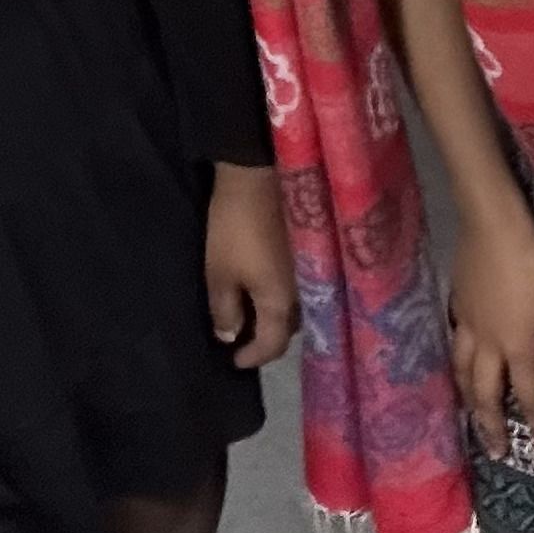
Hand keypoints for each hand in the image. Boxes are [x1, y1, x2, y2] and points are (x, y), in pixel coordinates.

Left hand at [205, 161, 296, 370]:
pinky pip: (303, 284)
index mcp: (282, 304)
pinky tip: (271, 284)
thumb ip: (225, 310)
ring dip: (280, 313)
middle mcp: (306, 293)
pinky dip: (286, 292)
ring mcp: (314, 270)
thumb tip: (231, 337)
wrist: (261, 171)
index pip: (272, 345)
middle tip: (246, 334)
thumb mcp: (219, 272)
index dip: (252, 357)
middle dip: (269, 336)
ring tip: (258, 309)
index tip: (234, 361)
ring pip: (300, 305)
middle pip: (290, 327)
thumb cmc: (237, 227)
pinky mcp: (314, 248)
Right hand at [449, 200, 533, 463]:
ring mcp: (468, 323)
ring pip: (464, 372)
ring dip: (469, 399)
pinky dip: (458, 361)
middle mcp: (488, 344)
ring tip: (471, 416)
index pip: (530, 397)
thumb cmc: (532, 265)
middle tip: (497, 452)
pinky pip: (455, 343)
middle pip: (487, 394)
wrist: (493, 225)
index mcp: (517, 347)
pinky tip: (460, 360)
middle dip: (493, 426)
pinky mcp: (458, 302)